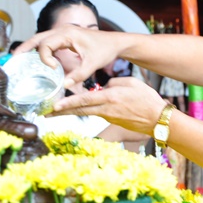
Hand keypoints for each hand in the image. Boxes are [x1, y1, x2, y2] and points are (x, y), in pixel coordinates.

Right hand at [14, 24, 119, 87]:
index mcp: (68, 33)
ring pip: (42, 39)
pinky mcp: (66, 38)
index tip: (53, 69)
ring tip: (18, 58)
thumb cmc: (105, 50)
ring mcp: (64, 33)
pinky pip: (49, 42)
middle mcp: (63, 31)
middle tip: (13, 58)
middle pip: (38, 38)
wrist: (115, 43)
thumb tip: (65, 86)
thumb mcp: (92, 64)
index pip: (46, 43)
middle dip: (25, 47)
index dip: (45, 57)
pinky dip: (40, 49)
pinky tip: (35, 59)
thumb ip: (79, 75)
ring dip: (31, 47)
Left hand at [50, 76, 167, 134]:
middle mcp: (105, 109)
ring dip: (69, 112)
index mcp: (110, 98)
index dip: (68, 103)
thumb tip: (102, 88)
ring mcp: (108, 116)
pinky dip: (83, 111)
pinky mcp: (111, 119)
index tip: (54, 106)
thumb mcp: (131, 83)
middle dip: (60, 112)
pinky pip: (95, 113)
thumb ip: (113, 83)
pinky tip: (75, 109)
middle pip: (79, 110)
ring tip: (53, 112)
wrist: (158, 118)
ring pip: (85, 112)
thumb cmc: (146, 99)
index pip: (85, 100)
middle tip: (44, 113)